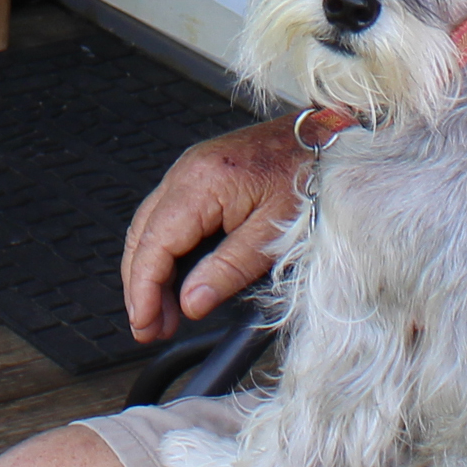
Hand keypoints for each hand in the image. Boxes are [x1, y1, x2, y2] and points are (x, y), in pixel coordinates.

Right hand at [120, 118, 310, 344]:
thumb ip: (228, 270)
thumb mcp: (272, 235)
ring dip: (149, 270)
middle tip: (149, 327)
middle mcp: (187, 170)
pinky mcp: (200, 173)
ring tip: (160, 312)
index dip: (143, 289)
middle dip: (139, 285)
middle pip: (143, 235)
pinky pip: (167, 214)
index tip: (144, 323)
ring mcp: (190, 168)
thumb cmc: (307, 176)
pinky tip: (174, 277)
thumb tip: (191, 303)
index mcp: (202, 183)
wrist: (327, 138)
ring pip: (150, 225)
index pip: (155, 244)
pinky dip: (163, 249)